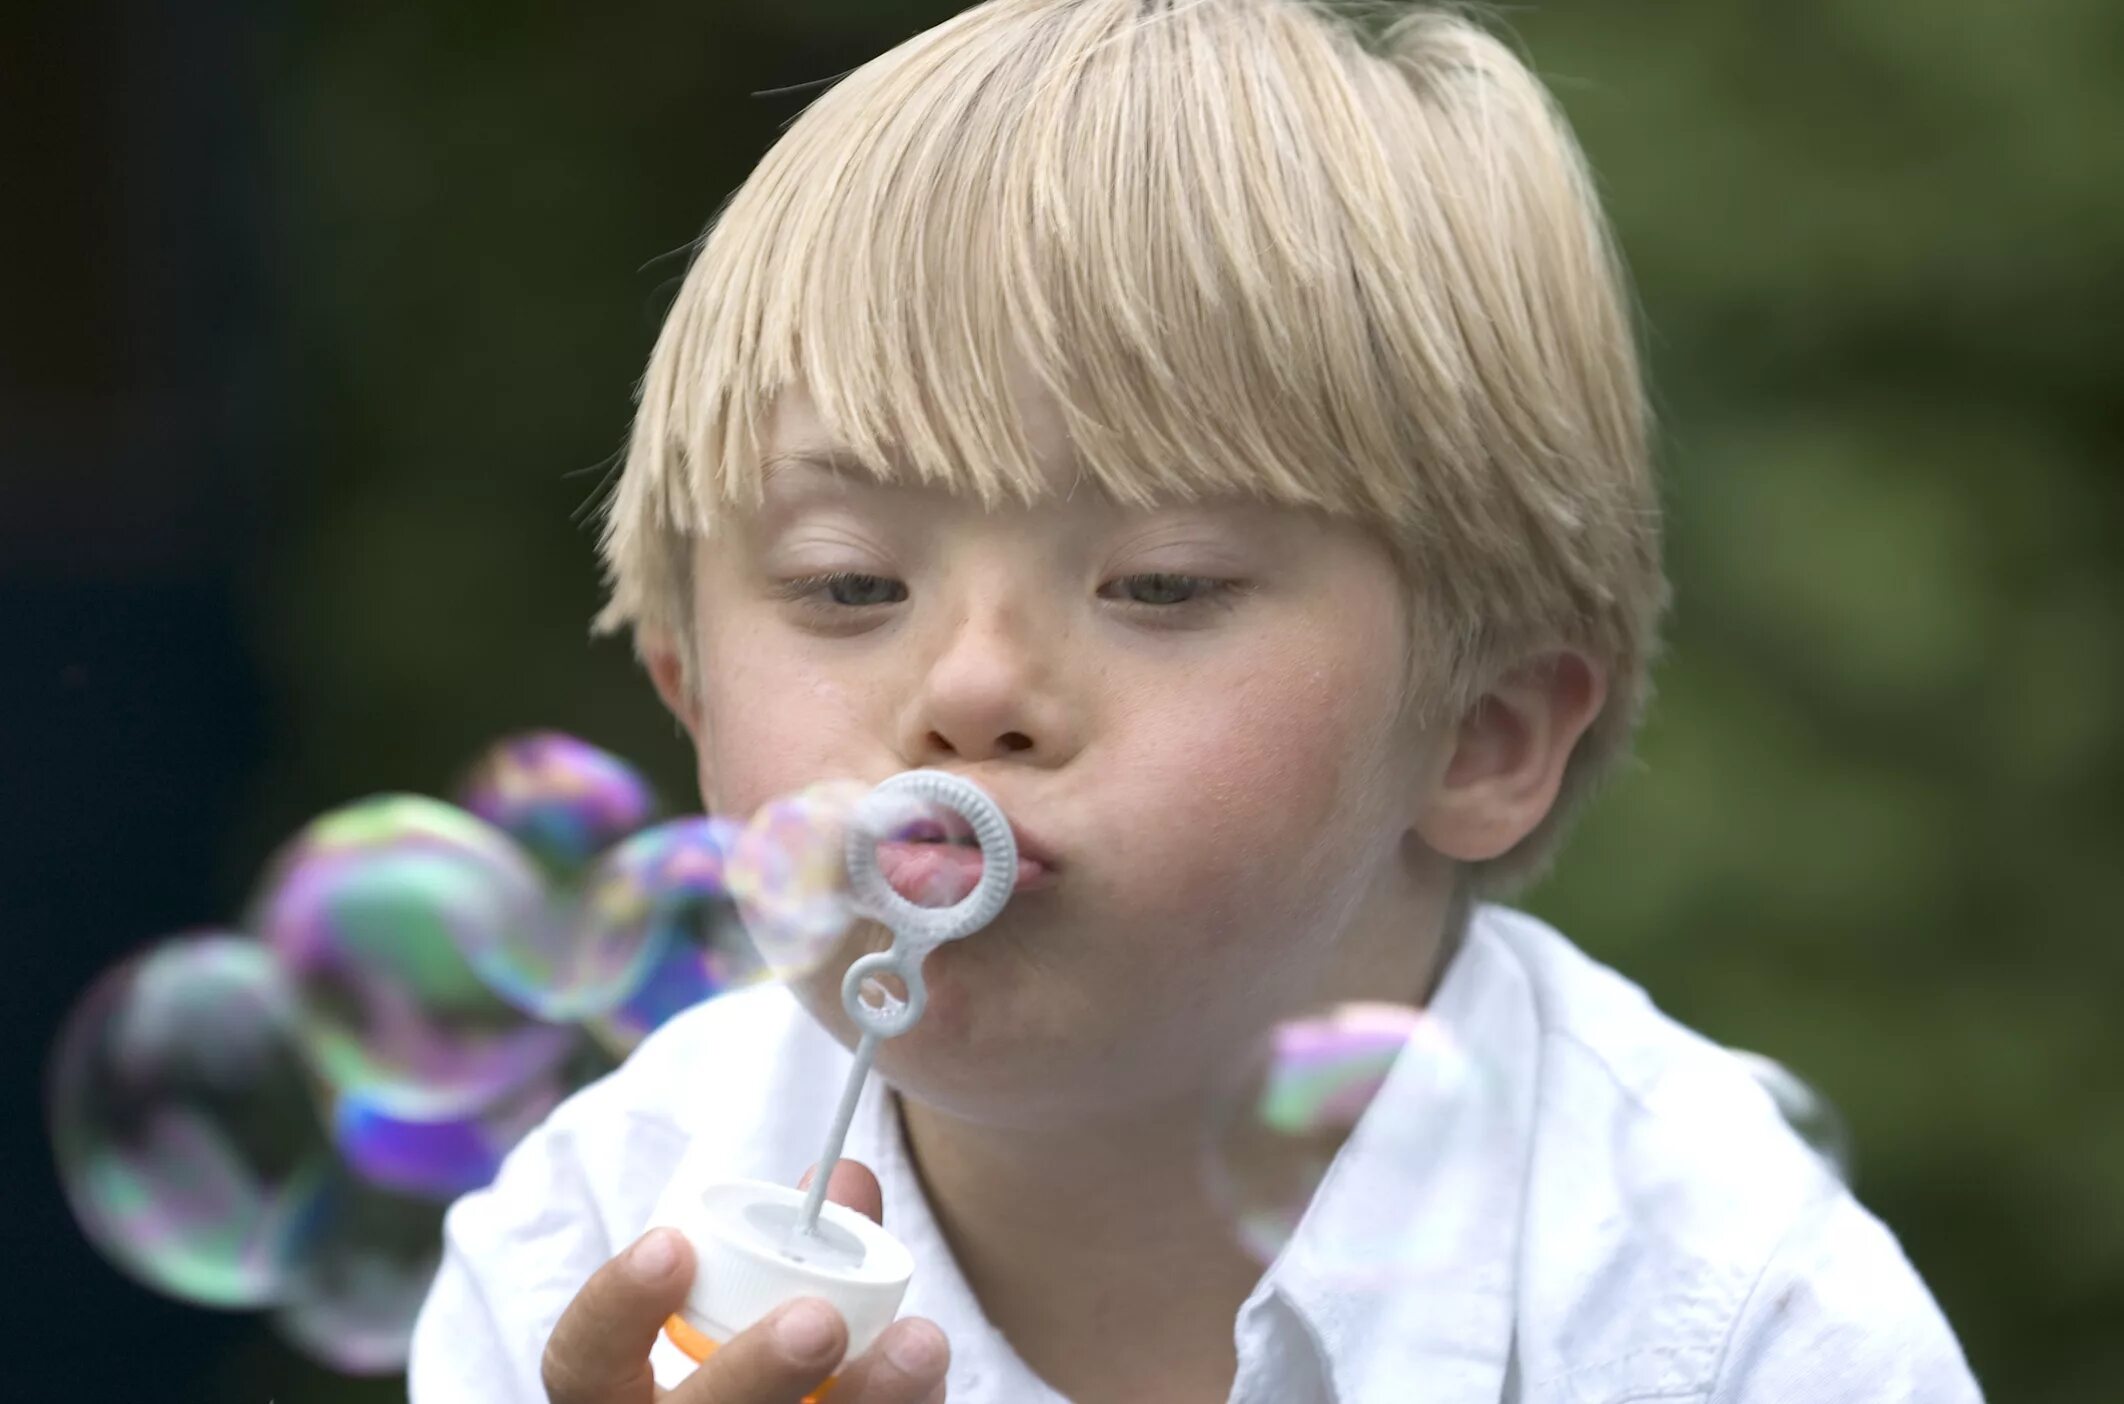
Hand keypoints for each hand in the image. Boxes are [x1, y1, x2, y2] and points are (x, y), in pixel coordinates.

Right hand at [541, 1161, 949, 1403]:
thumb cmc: (753, 1376)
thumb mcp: (749, 1317)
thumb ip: (793, 1248)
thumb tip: (844, 1179)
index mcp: (619, 1399)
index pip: (581, 1365)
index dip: (617, 1307)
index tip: (670, 1243)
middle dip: (756, 1371)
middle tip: (821, 1319)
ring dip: (864, 1402)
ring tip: (921, 1344)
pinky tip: (928, 1381)